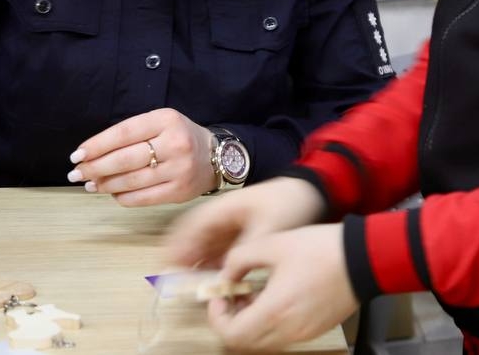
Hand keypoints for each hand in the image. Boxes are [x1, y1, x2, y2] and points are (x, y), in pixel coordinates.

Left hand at [69, 108, 216, 205]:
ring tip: (90, 184)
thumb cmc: (178, 137)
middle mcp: (175, 144)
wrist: (215, 156)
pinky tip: (112, 193)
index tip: (77, 155)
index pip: (123, 133)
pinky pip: (141, 198)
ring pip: (130, 180)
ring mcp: (179, 169)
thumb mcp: (160, 123)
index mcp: (167, 120)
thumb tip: (91, 156)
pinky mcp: (179, 191)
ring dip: (104, 184)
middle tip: (77, 173)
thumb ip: (130, 134)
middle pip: (124, 159)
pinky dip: (121, 196)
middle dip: (95, 167)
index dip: (97, 145)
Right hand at [165, 177, 323, 269]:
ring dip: (197, 265)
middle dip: (183, 261)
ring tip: (192, 287)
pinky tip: (214, 282)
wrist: (310, 191)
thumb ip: (246, 250)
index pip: (191, 226)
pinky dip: (213, 266)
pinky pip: (219, 253)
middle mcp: (221, 218)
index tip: (168, 265)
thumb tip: (225, 273)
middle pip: (193, 239)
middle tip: (175, 283)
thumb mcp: (269, 227)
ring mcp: (230, 227)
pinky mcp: (240, 236)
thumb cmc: (289, 202)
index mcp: (223, 209)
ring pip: (205, 248)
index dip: (177, 246)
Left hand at [208, 224, 356, 350]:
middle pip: (244, 342)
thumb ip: (240, 258)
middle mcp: (287, 330)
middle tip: (234, 294)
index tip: (220, 294)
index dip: (217, 317)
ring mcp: (302, 333)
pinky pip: (282, 336)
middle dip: (232, 320)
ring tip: (255, 293)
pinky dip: (270, 323)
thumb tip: (226, 274)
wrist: (363, 257)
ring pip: (263, 341)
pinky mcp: (314, 330)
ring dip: (250, 323)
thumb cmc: (320, 249)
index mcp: (274, 311)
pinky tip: (276, 296)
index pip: (231, 334)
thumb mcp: (273, 243)